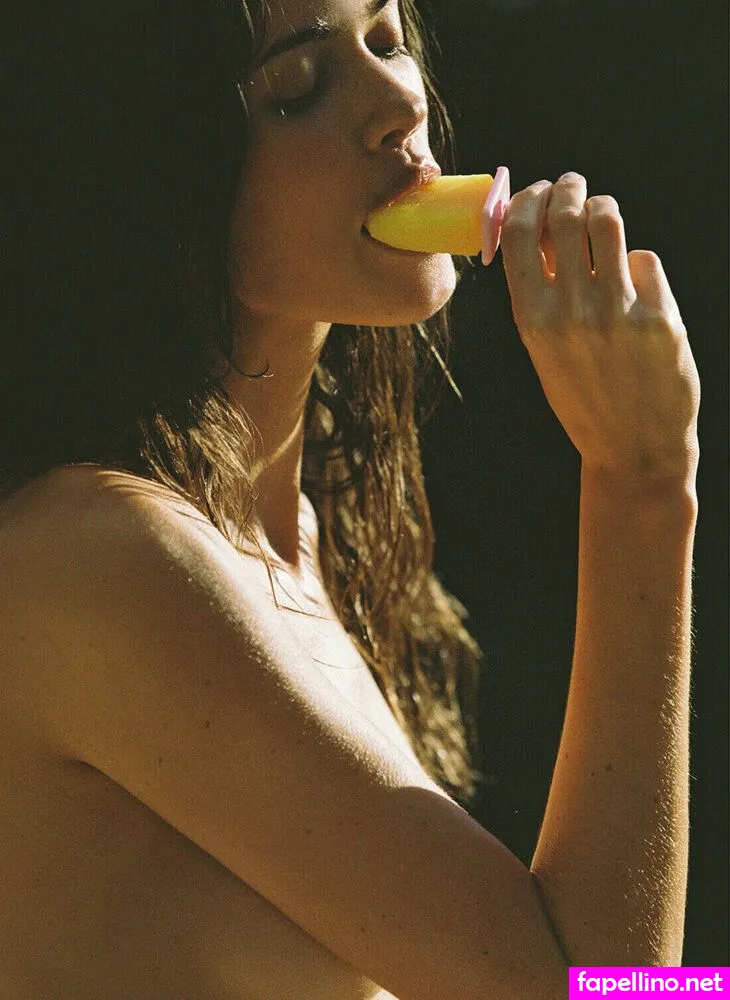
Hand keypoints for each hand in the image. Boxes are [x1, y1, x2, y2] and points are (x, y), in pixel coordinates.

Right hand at [499, 173, 699, 488]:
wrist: (633, 448)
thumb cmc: (584, 396)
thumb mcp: (545, 351)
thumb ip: (542, 294)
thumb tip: (545, 230)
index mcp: (532, 321)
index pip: (521, 233)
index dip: (529, 200)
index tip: (537, 192)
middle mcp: (571, 312)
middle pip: (566, 214)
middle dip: (568, 188)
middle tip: (574, 185)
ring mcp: (617, 313)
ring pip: (608, 222)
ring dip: (603, 209)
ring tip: (603, 218)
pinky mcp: (660, 316)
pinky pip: (644, 261)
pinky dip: (637, 267)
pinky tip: (635, 290)